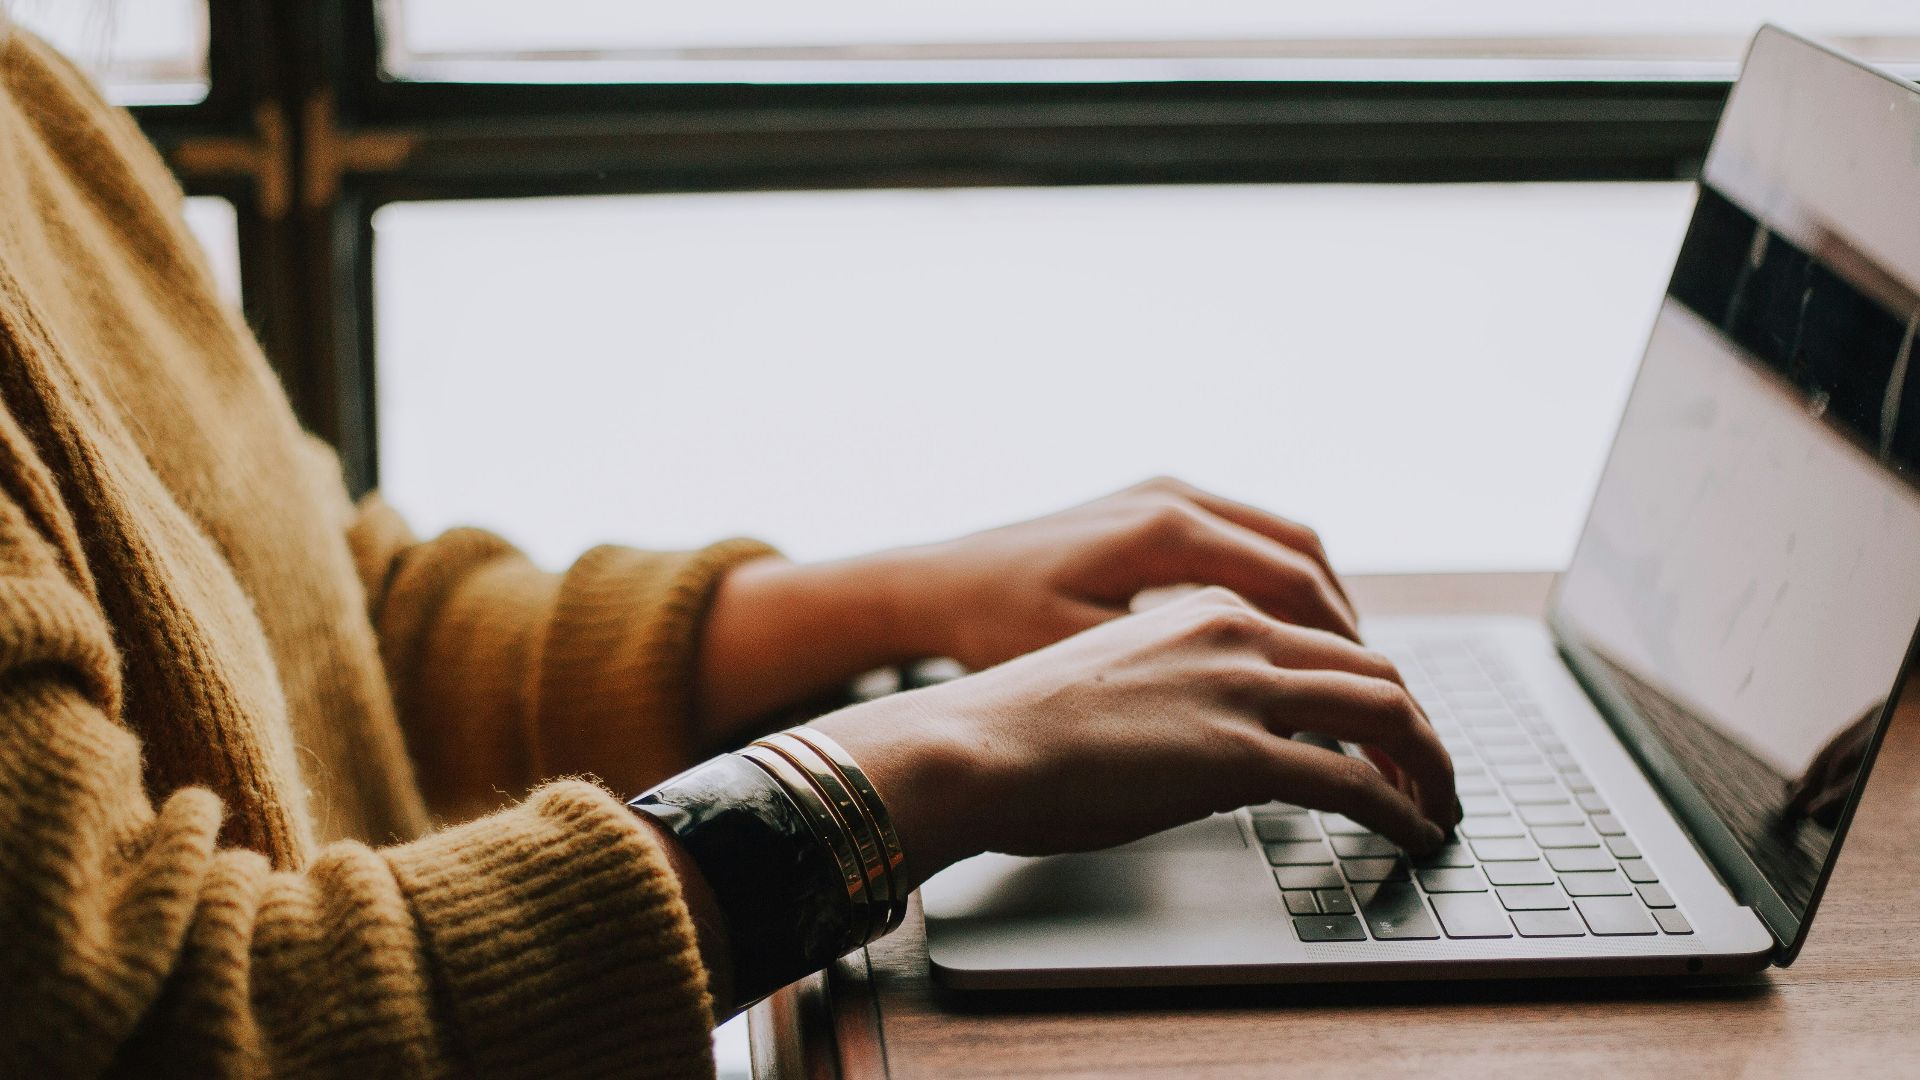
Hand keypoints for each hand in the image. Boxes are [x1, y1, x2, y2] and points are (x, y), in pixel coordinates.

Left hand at [696, 477, 1357, 747]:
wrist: (931, 586)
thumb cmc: (992, 628)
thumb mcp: (1085, 656)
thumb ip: (1177, 668)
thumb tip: (1265, 700)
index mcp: (1164, 527)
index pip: (1292, 578)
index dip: (1341, 640)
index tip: (1369, 691)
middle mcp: (1171, 496)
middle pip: (1299, 550)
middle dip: (1342, 619)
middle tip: (1372, 683)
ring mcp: (1160, 493)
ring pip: (1276, 538)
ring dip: (1314, 597)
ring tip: (1338, 664)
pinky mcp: (1147, 506)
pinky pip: (1241, 536)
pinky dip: (1275, 581)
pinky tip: (1279, 634)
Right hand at [811, 586, 1458, 887]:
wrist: (972, 743)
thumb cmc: (1019, 724)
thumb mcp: (1116, 677)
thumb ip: (1182, 687)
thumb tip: (1218, 738)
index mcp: (1205, 609)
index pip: (1325, 638)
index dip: (1372, 687)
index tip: (1387, 729)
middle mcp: (1235, 633)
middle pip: (1373, 668)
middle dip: (1420, 726)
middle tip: (1434, 772)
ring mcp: (1240, 689)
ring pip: (1385, 712)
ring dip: (1429, 764)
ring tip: (1440, 806)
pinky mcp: (1237, 754)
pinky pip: (1355, 781)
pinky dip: (1401, 808)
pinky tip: (1413, 833)